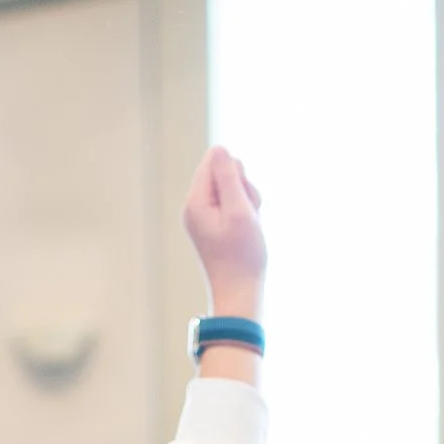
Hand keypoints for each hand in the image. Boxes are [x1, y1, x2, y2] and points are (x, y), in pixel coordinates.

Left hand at [182, 145, 264, 318]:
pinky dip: (245, 215)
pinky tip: (247, 233)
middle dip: (244, 189)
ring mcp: (204, 217)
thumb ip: (229, 177)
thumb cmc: (242, 255)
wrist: (239, 294)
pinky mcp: (214, 226)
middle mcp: (195, 207)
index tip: (242, 199)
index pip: (215, 161)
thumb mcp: (240, 210)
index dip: (237, 174)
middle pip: (224, 174)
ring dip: (248, 203)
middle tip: (248, 216)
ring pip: (232, 190)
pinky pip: (233, 206)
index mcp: (195, 202)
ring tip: (249, 228)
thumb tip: (220, 149)